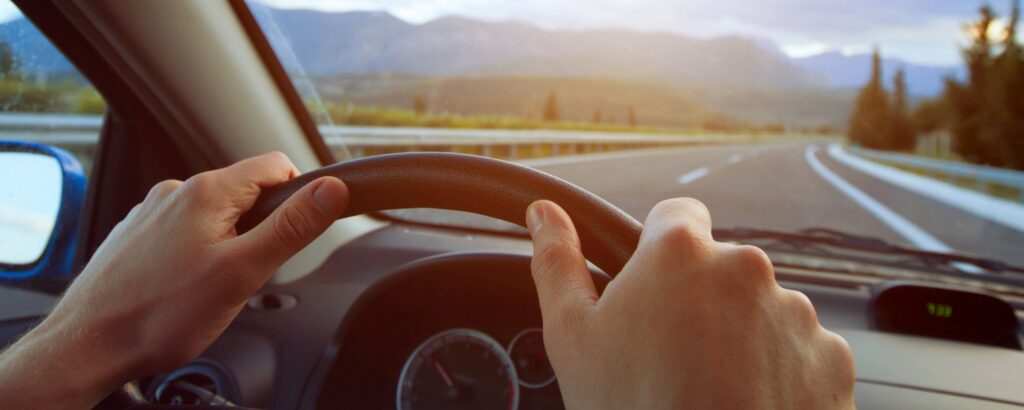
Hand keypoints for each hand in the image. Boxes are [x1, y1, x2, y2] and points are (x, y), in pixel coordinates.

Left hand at [0, 152, 347, 408]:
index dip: (298, 197)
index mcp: (206, 192)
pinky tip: (182, 289)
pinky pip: (184, 234)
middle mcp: (175, 192)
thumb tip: (332, 190)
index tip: (294, 234)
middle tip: (246, 275)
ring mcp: (152, 214)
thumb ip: (292, 228)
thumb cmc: (159, 315)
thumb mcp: (243, 272)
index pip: (276, 166)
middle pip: (246, 193)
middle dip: (260, 230)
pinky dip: (196, 255)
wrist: (86, 347)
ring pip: (215, 216)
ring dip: (228, 244)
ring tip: (210, 288)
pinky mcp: (137, 237)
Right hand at [525, 198, 855, 408]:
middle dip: (699, 300)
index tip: (652, 290)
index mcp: (680, 252)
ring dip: (740, 336)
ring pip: (760, 309)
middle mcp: (746, 268)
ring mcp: (795, 312)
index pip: (676, 215)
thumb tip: (544, 214)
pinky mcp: (830, 356)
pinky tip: (746, 403)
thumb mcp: (572, 337)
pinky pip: (798, 349)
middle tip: (671, 356)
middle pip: (719, 267)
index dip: (659, 251)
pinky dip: (778, 371)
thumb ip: (557, 262)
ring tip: (710, 388)